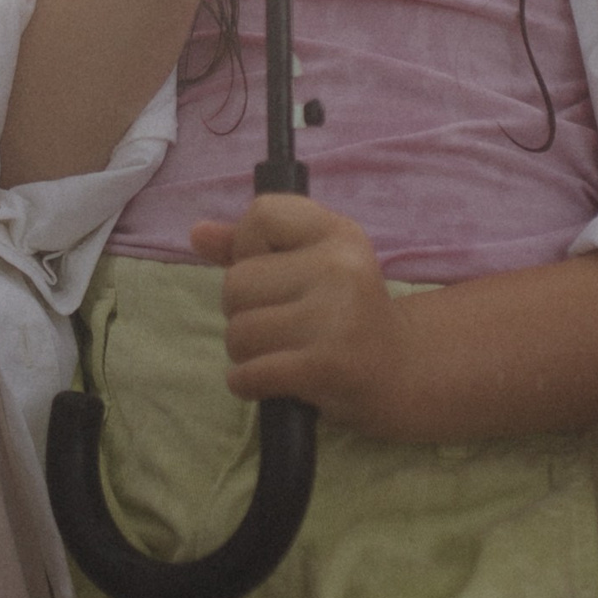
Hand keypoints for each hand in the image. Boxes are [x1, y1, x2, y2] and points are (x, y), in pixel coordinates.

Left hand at [186, 191, 410, 431]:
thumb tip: (197, 233)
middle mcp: (339, 268)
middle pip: (235, 282)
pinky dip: (248, 384)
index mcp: (338, 234)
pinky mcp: (325, 366)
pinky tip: (275, 381)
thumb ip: (251, 248)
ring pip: (238, 332)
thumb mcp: (310, 267)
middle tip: (281, 326)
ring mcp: (335, 317)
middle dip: (243, 312)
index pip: (261, 214)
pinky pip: (248, 373)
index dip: (248, 246)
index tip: (273, 272)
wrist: (400, 374)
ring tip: (281, 354)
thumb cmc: (345, 315)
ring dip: (246, 353)